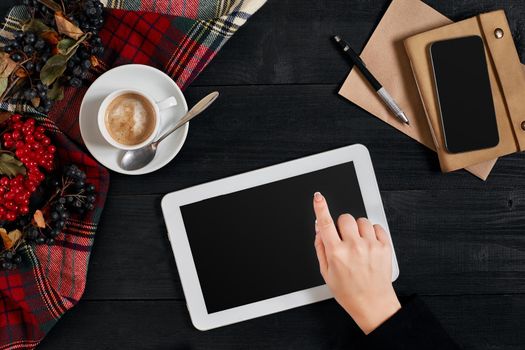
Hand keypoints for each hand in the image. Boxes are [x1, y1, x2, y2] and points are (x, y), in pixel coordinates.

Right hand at [312, 192, 400, 333]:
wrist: (373, 304)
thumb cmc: (349, 291)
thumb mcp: (326, 273)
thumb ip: (320, 247)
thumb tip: (319, 228)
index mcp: (336, 253)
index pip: (325, 223)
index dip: (320, 207)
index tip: (318, 197)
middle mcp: (353, 247)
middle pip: (345, 217)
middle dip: (342, 225)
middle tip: (345, 238)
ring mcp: (370, 246)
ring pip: (361, 220)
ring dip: (358, 228)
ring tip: (358, 244)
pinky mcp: (384, 247)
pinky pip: (376, 226)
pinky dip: (371, 233)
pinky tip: (369, 245)